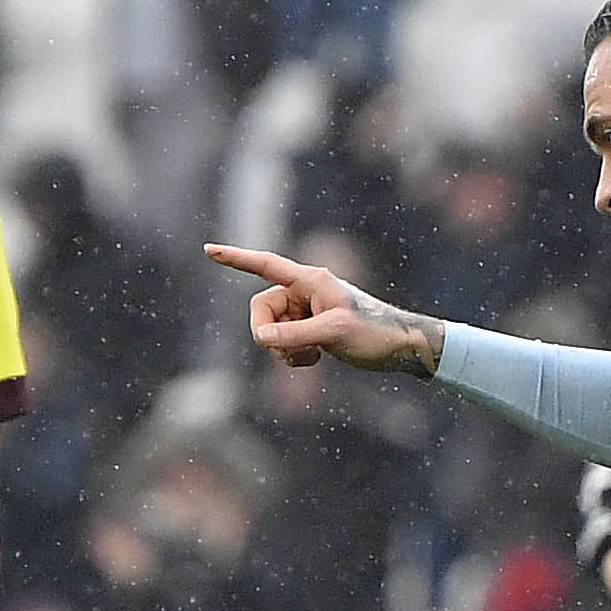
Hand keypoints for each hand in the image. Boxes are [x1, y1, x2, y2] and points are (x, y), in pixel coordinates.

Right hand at [205, 242, 446, 375]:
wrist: (402, 348)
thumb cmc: (375, 333)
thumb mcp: (333, 333)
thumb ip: (294, 334)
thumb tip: (261, 338)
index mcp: (310, 281)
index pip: (266, 265)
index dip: (236, 259)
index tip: (208, 250)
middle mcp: (304, 292)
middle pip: (261, 310)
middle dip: (269, 335)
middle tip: (294, 352)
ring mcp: (305, 312)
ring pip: (270, 331)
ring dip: (283, 350)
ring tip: (313, 357)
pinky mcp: (310, 330)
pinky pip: (282, 343)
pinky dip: (291, 356)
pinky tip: (316, 360)